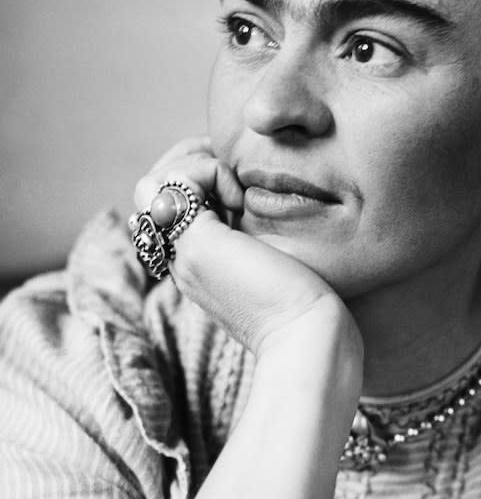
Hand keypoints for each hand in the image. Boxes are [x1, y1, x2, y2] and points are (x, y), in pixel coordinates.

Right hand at [133, 137, 362, 372]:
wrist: (309, 336)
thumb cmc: (308, 300)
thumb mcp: (273, 254)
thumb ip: (254, 231)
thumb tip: (256, 194)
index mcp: (198, 261)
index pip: (169, 204)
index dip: (196, 175)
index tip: (239, 181)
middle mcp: (181, 257)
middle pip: (153, 190)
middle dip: (189, 162)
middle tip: (234, 173)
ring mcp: (183, 252)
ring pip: (152, 184)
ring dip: (194, 166)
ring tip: (237, 192)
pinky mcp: (196, 243)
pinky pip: (173, 182)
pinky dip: (206, 171)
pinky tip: (240, 198)